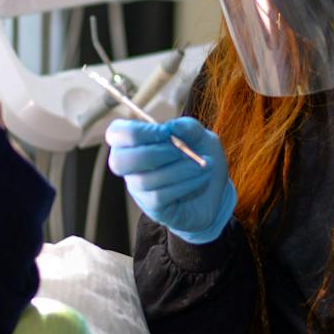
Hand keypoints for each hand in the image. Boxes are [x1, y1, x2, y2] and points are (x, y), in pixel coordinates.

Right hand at [106, 118, 235, 243]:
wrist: (217, 192)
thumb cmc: (201, 160)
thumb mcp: (201, 138)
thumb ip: (188, 128)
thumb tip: (173, 126)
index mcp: (136, 142)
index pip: (116, 133)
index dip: (136, 131)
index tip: (165, 132)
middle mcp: (131, 166)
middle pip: (119, 161)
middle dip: (153, 153)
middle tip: (180, 151)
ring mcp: (140, 189)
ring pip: (144, 180)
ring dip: (177, 169)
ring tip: (200, 165)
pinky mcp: (153, 207)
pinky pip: (159, 196)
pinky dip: (183, 184)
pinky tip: (200, 178)